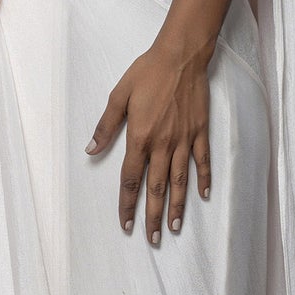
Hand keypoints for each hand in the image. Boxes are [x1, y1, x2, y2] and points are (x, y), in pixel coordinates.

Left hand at [85, 35, 211, 243]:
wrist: (180, 56)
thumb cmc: (147, 72)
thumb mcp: (118, 95)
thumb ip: (106, 126)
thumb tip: (91, 150)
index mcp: (139, 137)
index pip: (130, 179)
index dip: (127, 204)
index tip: (126, 223)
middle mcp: (162, 144)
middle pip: (156, 188)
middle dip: (152, 216)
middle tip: (152, 238)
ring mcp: (183, 139)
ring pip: (179, 181)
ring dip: (176, 206)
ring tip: (174, 228)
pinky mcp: (200, 131)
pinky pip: (202, 161)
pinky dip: (203, 179)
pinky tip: (203, 196)